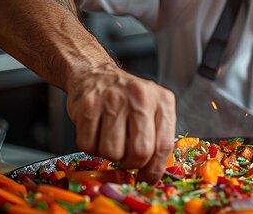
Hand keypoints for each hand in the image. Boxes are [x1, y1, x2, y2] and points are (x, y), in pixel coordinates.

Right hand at [65, 64, 175, 181]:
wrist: (95, 74)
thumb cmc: (127, 98)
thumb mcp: (153, 109)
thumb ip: (158, 137)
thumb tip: (153, 173)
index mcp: (162, 101)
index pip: (164, 145)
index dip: (155, 170)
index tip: (147, 179)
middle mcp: (140, 98)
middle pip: (139, 153)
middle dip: (132, 164)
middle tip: (127, 157)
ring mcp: (113, 100)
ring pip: (112, 153)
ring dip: (110, 155)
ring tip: (111, 139)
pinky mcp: (88, 106)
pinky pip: (88, 145)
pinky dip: (91, 146)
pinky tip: (96, 132)